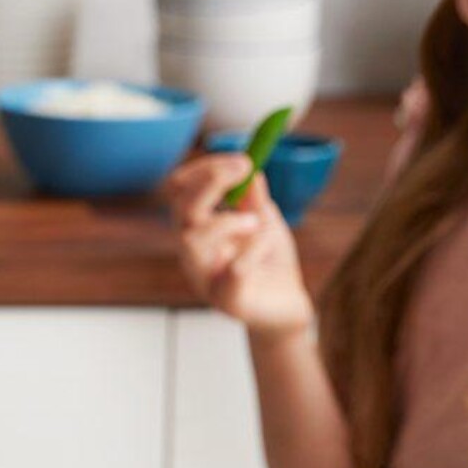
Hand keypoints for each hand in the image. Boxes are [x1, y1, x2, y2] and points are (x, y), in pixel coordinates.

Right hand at [162, 154, 315, 336]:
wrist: (288, 307)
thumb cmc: (269, 263)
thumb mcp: (264, 220)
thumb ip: (253, 197)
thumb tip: (249, 168)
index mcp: (197, 229)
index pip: (179, 191)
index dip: (204, 169)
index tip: (241, 160)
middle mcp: (193, 253)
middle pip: (180, 210)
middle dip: (210, 182)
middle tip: (244, 169)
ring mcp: (205, 278)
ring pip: (191, 241)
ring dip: (226, 221)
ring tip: (255, 222)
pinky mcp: (227, 302)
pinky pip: (232, 271)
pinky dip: (254, 250)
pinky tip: (268, 246)